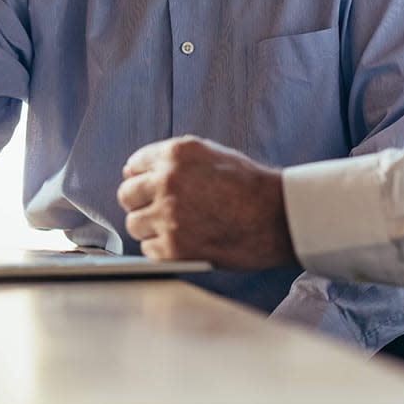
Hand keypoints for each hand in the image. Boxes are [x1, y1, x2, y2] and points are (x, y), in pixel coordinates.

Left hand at [117, 136, 296, 269]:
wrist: (277, 218)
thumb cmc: (250, 187)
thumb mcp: (211, 154)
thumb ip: (173, 160)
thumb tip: (135, 170)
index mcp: (175, 154)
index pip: (133, 165)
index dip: (142, 179)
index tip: (149, 189)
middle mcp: (167, 181)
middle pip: (126, 195)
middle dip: (141, 203)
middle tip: (161, 211)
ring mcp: (168, 215)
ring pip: (134, 224)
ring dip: (150, 228)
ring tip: (177, 228)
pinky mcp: (173, 247)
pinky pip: (148, 249)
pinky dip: (162, 249)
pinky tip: (185, 242)